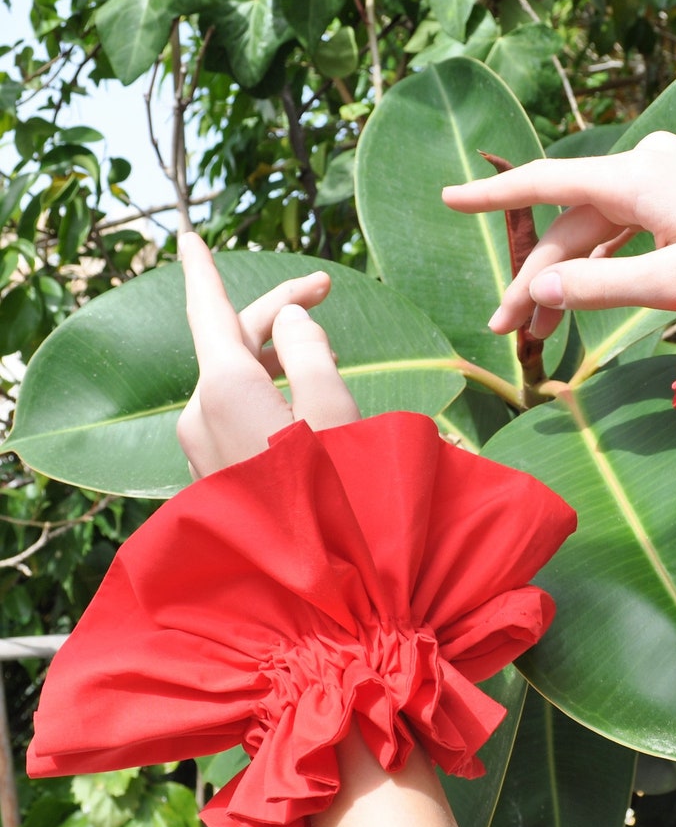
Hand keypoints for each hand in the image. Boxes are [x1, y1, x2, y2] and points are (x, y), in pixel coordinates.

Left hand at [177, 232, 360, 477]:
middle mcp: (200, 414)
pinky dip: (269, 393)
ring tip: (329, 354)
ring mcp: (202, 449)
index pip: (209, 311)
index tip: (188, 235)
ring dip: (278, 355)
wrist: (311, 591)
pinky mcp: (216, 475)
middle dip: (277, 313)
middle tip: (326, 293)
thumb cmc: (334, 497)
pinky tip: (306, 401)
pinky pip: (237, 416)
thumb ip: (312, 352)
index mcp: (225, 389)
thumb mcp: (336, 410)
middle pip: (232, 343)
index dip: (203, 269)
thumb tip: (290, 320)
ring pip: (237, 380)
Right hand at [441, 131, 675, 337]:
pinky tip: (579, 295)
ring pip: (593, 231)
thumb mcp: (674, 283)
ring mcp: (664, 180)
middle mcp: (646, 167)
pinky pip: (621, 230)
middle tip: (509, 331)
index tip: (449, 201)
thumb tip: (536, 290)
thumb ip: (599, 287)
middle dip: (536, 277)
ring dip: (565, 277)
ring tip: (540, 332)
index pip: (547, 182)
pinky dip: (598, 265)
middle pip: (569, 223)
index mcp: (639, 176)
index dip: (494, 196)